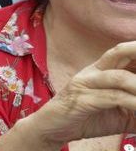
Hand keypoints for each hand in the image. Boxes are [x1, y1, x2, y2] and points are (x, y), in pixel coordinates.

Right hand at [19, 41, 135, 144]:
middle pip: (120, 52)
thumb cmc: (87, 118)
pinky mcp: (81, 99)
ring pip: (120, 77)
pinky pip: (113, 98)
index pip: (125, 52)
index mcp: (103, 70)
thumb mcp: (121, 114)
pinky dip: (133, 103)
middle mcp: (93, 71)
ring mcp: (86, 83)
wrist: (53, 128)